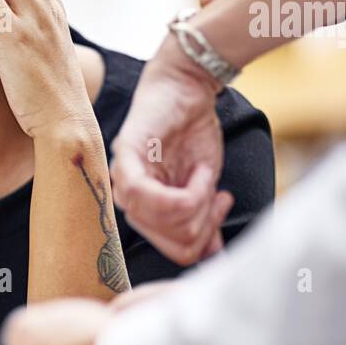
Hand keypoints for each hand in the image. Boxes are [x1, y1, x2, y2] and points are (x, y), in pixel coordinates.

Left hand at [109, 39, 232, 265]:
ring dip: (198, 202)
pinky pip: (146, 195)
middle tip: (219, 195)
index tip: (221, 208)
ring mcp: (125, 178)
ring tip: (206, 175)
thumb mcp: (205, 185)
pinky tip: (200, 172)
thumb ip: (203, 219)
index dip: (204, 239)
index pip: (173, 249)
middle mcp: (130, 198)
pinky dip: (185, 190)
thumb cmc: (193, 133)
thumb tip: (215, 256)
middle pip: (172, 241)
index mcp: (147, 209)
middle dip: (204, 223)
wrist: (187, 88)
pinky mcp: (125, 157)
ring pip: (162, 221)